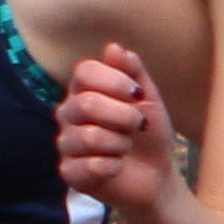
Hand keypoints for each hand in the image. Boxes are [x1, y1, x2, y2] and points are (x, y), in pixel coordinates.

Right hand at [55, 45, 177, 217]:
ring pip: (89, 137)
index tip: (137, 94)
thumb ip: (133, 72)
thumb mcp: (148, 99)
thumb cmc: (148, 133)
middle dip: (123, 116)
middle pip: (86, 104)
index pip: (84, 71)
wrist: (156, 175)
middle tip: (138, 126)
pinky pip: (88, 166)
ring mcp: (66, 143)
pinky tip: (117, 167)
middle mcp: (68, 113)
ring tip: (126, 148)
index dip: (114, 81)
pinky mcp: (69, 172)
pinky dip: (112, 166)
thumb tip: (113, 47)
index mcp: (84, 90)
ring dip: (120, 144)